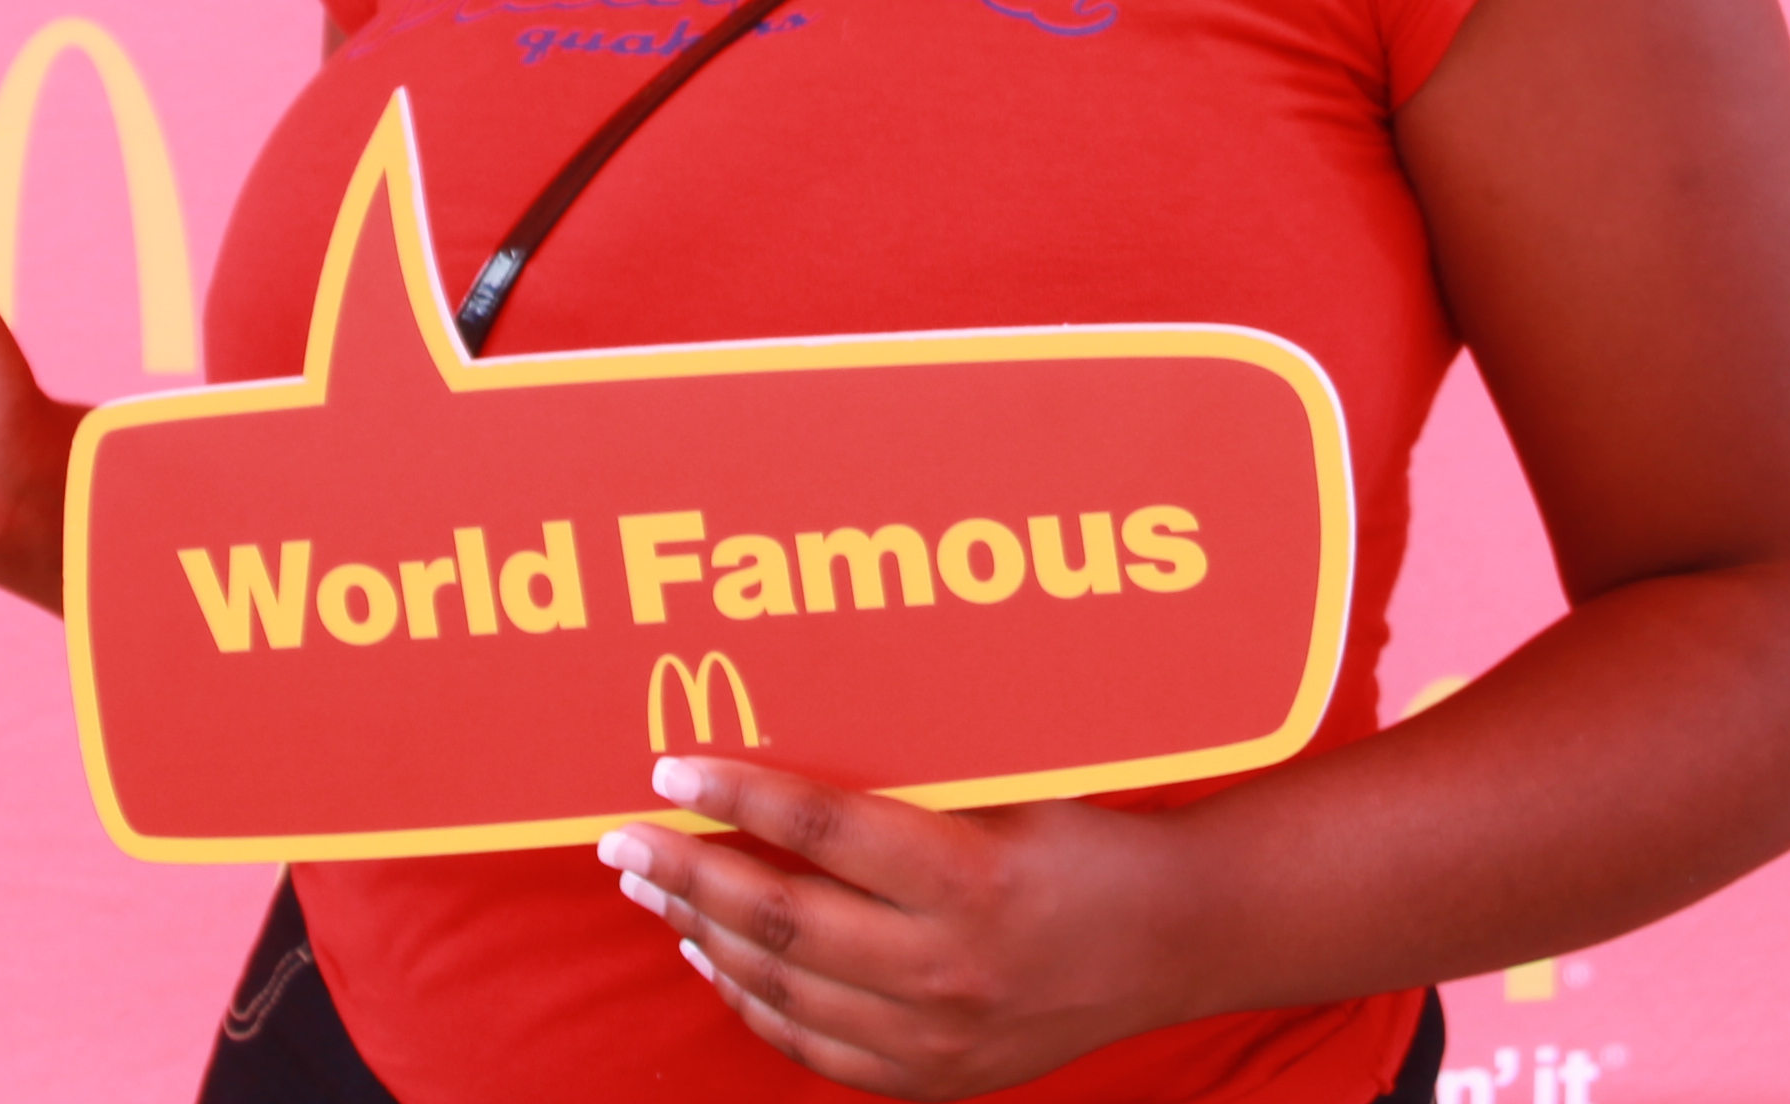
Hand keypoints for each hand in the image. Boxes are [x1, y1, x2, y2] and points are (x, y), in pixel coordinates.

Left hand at [597, 755, 1199, 1097]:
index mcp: (967, 874)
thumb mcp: (1010, 784)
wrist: (1169, 939)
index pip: (821, 828)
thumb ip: (908, 770)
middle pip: (778, 917)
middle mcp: (945, 964)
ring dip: (701, 933)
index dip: (736, 796)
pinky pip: (813, 1046)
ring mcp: (936, 1034)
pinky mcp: (934, 1075)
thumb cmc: (1082, 834)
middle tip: (620, 840)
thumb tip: (787, 720)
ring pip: (780, 987)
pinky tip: (714, 957)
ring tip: (652, 889)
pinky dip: (750, 1000)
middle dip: (684, 873)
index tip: (670, 769)